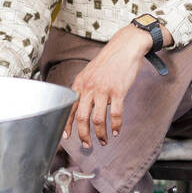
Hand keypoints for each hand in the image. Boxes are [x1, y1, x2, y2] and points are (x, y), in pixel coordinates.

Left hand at [65, 25, 152, 148]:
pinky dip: (116, 126)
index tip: (66, 136)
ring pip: (98, 119)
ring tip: (103, 141)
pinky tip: (116, 132)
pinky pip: (116, 114)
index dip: (67, 124)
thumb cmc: (108, 61)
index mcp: (80, 83)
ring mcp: (103, 89)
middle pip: (82, 117)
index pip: (69, 108)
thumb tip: (80, 105)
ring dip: (100, 134)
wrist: (124, 47)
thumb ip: (84, 88)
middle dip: (83, 135)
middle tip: (87, 145)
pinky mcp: (118, 91)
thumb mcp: (89, 72)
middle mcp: (89, 87)